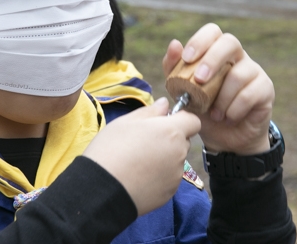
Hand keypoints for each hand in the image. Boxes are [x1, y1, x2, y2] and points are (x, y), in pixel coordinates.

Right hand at [82, 98, 200, 215]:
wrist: (103, 189)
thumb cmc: (112, 149)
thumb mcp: (126, 122)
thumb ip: (150, 111)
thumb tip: (165, 104)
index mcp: (171, 131)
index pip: (193, 121)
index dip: (181, 119)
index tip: (164, 122)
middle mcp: (179, 153)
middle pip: (183, 141)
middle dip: (170, 139)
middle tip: (145, 142)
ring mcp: (176, 175)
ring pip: (176, 160)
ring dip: (164, 158)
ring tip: (138, 162)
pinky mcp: (169, 192)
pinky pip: (169, 178)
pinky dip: (159, 176)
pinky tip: (139, 177)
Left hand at [162, 23, 273, 154]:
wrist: (223, 138)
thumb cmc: (202, 109)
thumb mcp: (181, 91)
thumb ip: (174, 68)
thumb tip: (175, 44)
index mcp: (216, 52)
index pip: (212, 31)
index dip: (200, 41)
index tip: (186, 59)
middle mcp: (237, 57)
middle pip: (230, 42)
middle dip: (212, 60)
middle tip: (199, 79)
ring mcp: (253, 72)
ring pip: (239, 74)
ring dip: (221, 97)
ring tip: (213, 113)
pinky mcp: (265, 89)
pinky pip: (250, 94)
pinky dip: (234, 109)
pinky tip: (227, 118)